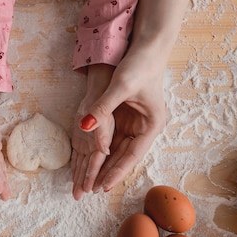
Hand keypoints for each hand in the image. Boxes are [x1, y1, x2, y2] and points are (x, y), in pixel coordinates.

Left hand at [75, 54, 166, 196]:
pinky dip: (101, 149)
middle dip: (108, 173)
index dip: (117, 172)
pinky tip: (91, 161)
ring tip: (89, 181)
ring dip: (104, 164)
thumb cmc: (139, 65)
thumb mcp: (120, 87)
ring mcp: (135, 123)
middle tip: (91, 190)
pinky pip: (112, 137)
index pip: (132, 156)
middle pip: (124, 156)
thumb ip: (102, 108)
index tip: (104, 187)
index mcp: (151, 126)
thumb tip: (84, 126)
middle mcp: (145, 128)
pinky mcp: (125, 116)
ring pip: (117, 149)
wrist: (147, 47)